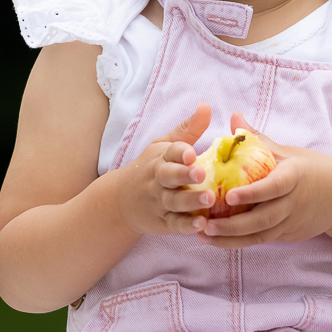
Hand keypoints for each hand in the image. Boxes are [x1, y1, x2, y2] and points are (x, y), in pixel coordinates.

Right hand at [112, 102, 222, 235]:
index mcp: (162, 158)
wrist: (121, 201)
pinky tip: (202, 225)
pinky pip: (175, 224)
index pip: (171, 152)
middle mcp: (159, 179)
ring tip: (209, 199)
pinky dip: (187, 226)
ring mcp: (160, 201)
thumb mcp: (165, 145)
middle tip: (201, 173)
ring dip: (191, 201)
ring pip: (175, 201)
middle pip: (171, 176)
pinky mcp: (163, 221)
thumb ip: (188, 129)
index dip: (181, 152)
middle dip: (184, 174)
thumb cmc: (151, 168)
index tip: (192, 152)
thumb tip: (207, 106)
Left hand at [193, 110, 331, 247]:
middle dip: (233, 225)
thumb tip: (234, 116)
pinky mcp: (288, 235)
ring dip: (231, 238)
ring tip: (205, 235)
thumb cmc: (313, 169)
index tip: (229, 197)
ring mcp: (291, 222)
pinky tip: (218, 240)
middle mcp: (293, 203)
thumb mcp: (288, 152)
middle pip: (263, 218)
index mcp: (294, 178)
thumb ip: (258, 138)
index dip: (252, 194)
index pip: (273, 187)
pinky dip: (240, 242)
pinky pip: (262, 240)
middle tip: (206, 224)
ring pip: (260, 235)